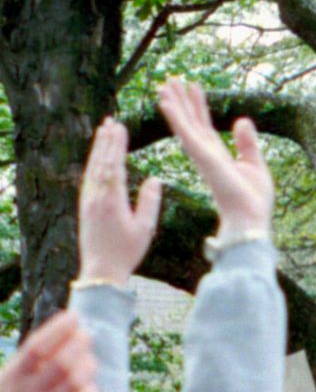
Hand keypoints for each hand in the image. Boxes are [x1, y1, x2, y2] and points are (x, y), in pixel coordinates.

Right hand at [0, 313, 98, 391]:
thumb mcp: (2, 386)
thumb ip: (26, 365)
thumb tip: (56, 336)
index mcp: (8, 380)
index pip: (35, 348)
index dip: (57, 329)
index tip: (74, 316)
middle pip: (61, 362)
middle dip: (79, 343)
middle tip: (86, 334)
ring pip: (76, 382)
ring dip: (88, 365)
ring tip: (90, 360)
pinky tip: (89, 388)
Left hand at [77, 117, 162, 285]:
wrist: (101, 270)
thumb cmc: (127, 252)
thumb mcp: (145, 228)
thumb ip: (149, 202)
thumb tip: (154, 179)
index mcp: (111, 200)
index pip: (114, 165)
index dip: (117, 144)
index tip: (120, 126)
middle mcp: (96, 196)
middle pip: (100, 162)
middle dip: (105, 140)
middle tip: (109, 121)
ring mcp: (87, 200)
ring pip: (92, 168)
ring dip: (98, 149)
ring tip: (102, 132)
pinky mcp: (84, 206)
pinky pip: (88, 178)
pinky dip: (93, 163)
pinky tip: (97, 157)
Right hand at [156, 78, 272, 238]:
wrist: (250, 218)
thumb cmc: (253, 199)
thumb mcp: (255, 164)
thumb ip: (247, 143)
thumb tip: (242, 120)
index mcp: (217, 155)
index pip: (204, 125)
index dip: (198, 106)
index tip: (193, 87)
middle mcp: (205, 153)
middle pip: (190, 120)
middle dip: (181, 100)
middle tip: (170, 79)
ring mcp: (201, 154)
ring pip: (184, 123)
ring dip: (174, 103)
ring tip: (164, 84)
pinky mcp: (202, 157)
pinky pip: (186, 132)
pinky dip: (176, 116)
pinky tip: (167, 101)